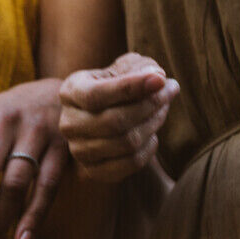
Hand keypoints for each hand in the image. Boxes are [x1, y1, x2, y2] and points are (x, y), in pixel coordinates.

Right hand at [59, 54, 177, 183]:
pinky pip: (131, 163)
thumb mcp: (124, 67)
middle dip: (150, 105)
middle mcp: (68, 123)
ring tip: (163, 108)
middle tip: (170, 90)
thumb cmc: (117, 84)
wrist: (106, 113)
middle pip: (113, 121)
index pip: (96, 94)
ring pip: (126, 143)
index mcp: (70, 92)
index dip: (130, 87)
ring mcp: (79, 150)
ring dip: (153, 124)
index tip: (161, 80)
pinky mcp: (95, 171)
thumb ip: (140, 67)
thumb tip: (158, 78)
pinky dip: (149, 148)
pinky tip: (152, 134)